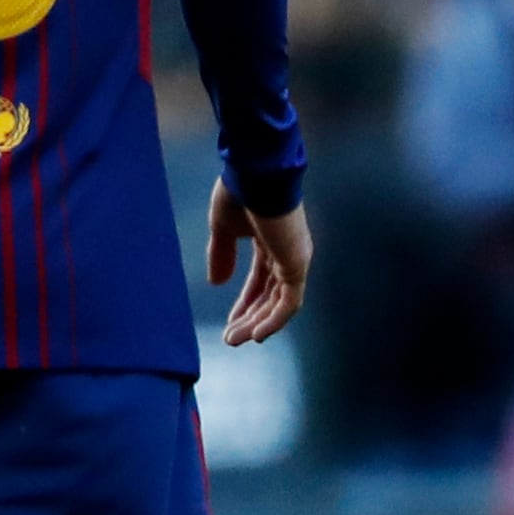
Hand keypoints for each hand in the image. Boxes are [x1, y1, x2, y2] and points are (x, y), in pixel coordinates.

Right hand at [206, 179, 309, 346]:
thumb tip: (217, 282)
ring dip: (258, 323)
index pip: (260, 281)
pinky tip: (257, 334)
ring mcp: (294, 260)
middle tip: (231, 338)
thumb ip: (221, 255)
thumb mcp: (222, 228)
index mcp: (271, 243)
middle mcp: (287, 254)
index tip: (230, 322)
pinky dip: (275, 320)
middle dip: (250, 318)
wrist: (255, 175)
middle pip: (270, 296)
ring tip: (237, 339)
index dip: (245, 303)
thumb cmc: (239, 193)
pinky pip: (289, 301)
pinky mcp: (296, 264)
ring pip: (279, 303)